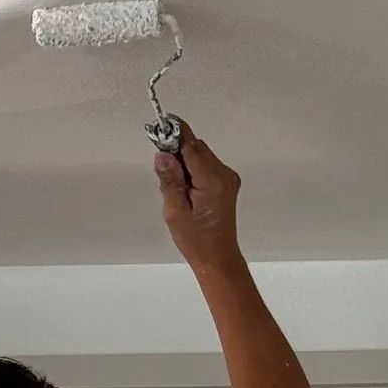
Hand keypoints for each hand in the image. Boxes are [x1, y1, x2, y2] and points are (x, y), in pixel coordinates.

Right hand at [155, 126, 243, 273]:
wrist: (217, 257)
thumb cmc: (198, 241)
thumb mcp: (175, 212)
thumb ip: (169, 180)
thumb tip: (163, 155)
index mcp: (213, 181)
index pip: (191, 145)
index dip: (173, 136)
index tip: (159, 130)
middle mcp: (224, 175)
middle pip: (196, 147)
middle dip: (177, 153)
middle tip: (164, 173)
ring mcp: (228, 178)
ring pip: (200, 154)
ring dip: (184, 162)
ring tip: (177, 189)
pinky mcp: (226, 182)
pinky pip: (205, 164)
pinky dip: (192, 170)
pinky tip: (186, 189)